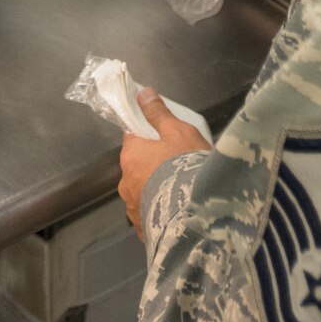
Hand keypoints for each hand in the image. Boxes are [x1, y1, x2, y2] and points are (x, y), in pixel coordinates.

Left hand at [119, 88, 211, 237]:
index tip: (163, 139)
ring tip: (180, 192)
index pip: (132, 139)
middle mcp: (125, 182)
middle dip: (152, 165)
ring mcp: (132, 208)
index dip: (147, 136)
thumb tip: (142, 93)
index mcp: (130, 155)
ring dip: (155, 190)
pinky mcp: (142, 228)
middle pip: (136, 166)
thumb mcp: (178, 131)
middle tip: (178, 166)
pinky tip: (177, 212)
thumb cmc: (185, 165)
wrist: (196, 213)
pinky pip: (149, 215)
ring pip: (142, 192)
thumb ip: (158, 113)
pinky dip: (159, 212)